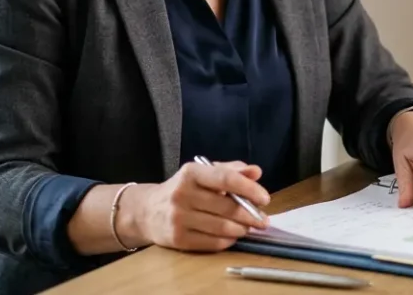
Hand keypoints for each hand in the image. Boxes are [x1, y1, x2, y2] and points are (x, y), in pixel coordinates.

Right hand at [132, 160, 270, 251]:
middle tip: (262, 220)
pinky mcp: (177, 239)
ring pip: (222, 227)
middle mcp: (183, 194)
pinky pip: (212, 243)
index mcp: (192, 173)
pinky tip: (231, 236)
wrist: (147, 211)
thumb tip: (256, 172)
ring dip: (241, 229)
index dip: (249, 189)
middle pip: (227, 207)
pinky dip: (227, 241)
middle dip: (251, 215)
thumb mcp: (203, 173)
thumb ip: (230, 170)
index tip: (265, 198)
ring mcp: (179, 218)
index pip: (226, 179)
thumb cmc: (183, 189)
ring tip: (247, 228)